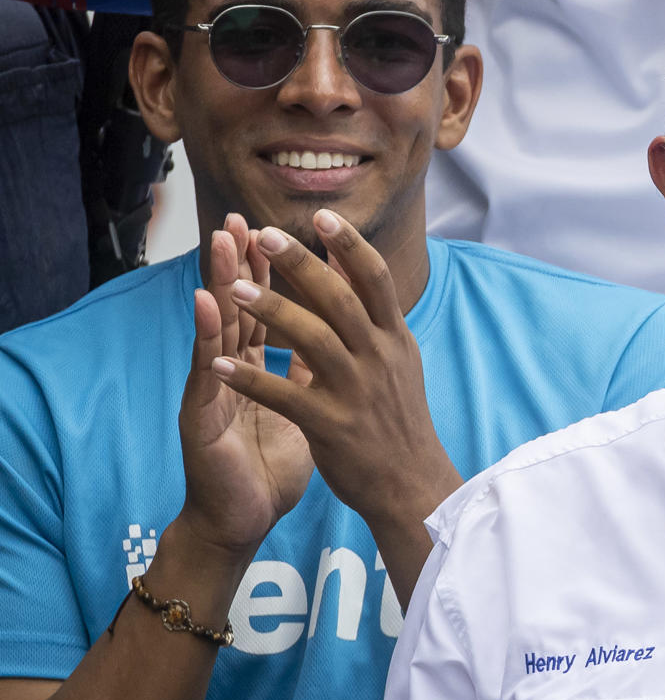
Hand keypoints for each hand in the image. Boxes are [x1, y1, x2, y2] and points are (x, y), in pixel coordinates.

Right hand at [175, 215, 313, 558]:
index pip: (266, 309)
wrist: (242, 520)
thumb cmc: (268, 466)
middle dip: (239, 263)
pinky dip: (206, 336)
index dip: (272, 273)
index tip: (284, 230)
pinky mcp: (201, 416)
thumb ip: (307, 372)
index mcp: (258, 369)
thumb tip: (334, 337)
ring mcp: (213, 391)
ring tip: (220, 244)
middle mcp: (232, 372)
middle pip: (237, 307)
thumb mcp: (302, 409)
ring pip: (216, 329)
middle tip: (238, 218)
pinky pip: (204, 371)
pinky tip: (205, 305)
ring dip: (217, 284)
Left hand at [209, 210, 461, 548]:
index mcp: (395, 339)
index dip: (348, 245)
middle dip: (302, 264)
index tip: (319, 215)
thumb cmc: (398, 419)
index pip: (375, 280)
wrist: (412, 484)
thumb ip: (374, 315)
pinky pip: (285, 395)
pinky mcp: (332, 426)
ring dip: (271, 311)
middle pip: (340, 299)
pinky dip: (249, 378)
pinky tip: (218, 364)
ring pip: (312, 339)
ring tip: (233, 289)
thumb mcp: (398, 360)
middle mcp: (380, 358)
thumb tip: (352, 263)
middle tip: (265, 234)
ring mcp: (357, 391)